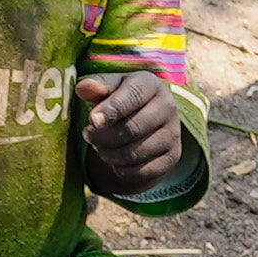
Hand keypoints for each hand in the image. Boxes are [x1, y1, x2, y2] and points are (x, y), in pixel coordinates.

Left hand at [79, 70, 187, 190]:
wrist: (143, 117)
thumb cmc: (120, 98)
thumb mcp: (108, 87)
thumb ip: (96, 86)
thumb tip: (83, 88)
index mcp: (151, 85)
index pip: (133, 96)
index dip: (111, 109)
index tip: (92, 121)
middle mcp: (168, 107)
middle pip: (133, 128)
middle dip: (103, 136)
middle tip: (88, 135)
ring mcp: (173, 134)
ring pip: (135, 153)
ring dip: (108, 154)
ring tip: (99, 147)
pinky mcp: (172, 156)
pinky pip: (142, 171)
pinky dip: (121, 170)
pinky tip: (114, 160)